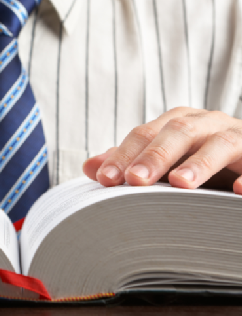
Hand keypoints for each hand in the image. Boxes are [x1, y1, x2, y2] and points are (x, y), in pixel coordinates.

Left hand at [83, 107, 241, 193]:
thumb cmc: (195, 158)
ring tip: (181, 183)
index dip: (123, 155)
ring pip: (220, 143)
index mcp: (176, 123)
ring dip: (199, 163)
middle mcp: (206, 124)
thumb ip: (130, 162)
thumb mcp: (163, 160)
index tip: (104, 179)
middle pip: (178, 132)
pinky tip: (240, 192)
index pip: (144, 134)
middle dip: (155, 155)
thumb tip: (89, 168)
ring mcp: (237, 137)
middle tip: (135, 180)